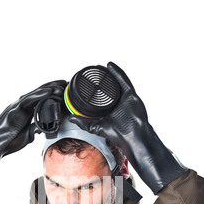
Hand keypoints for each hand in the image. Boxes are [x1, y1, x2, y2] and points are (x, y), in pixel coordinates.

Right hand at [0, 80, 66, 198]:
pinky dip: (40, 95)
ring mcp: (18, 106)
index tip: (65, 92)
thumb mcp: (27, 135)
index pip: (41, 100)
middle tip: (66, 83)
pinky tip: (49, 91)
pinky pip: (29, 99)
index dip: (53, 94)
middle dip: (53, 87)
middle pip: (40, 93)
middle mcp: (22, 106)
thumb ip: (34, 130)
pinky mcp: (14, 109)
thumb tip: (41, 130)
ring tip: (62, 85)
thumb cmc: (9, 141)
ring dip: (50, 89)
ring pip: (36, 94)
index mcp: (26, 112)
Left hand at [69, 62, 186, 193]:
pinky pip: (124, 81)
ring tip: (100, 67)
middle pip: (109, 88)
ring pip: (116, 83)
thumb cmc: (119, 135)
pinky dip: (117, 72)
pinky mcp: (130, 95)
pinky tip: (110, 66)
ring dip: (109, 74)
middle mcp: (118, 103)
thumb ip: (84, 122)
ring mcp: (125, 99)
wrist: (132, 137)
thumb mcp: (97, 127)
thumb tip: (71, 118)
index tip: (86, 83)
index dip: (95, 90)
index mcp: (110, 110)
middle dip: (102, 80)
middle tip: (93, 72)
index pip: (101, 97)